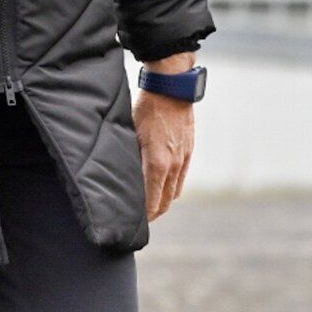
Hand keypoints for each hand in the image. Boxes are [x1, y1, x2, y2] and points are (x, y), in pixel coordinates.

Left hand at [131, 52, 196, 221]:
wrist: (172, 88)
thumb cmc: (147, 107)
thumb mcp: (130, 131)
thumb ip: (129, 157)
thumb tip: (121, 176)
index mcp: (157, 163)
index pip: (152, 202)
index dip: (144, 216)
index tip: (133, 223)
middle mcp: (173, 165)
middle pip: (165, 202)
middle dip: (153, 213)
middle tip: (140, 219)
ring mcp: (184, 159)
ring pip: (175, 192)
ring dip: (163, 201)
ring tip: (150, 204)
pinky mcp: (189, 151)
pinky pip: (181, 178)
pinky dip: (172, 187)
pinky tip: (162, 185)